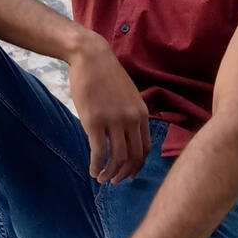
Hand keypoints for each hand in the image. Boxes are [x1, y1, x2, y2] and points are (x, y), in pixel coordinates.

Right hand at [68, 31, 150, 184]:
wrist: (91, 56)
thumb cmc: (106, 75)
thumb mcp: (128, 94)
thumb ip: (131, 114)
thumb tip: (127, 135)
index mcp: (142, 113)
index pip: (145, 148)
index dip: (138, 166)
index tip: (129, 174)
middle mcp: (131, 119)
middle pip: (134, 157)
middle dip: (124, 174)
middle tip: (115, 181)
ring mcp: (114, 120)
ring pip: (117, 158)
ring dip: (110, 174)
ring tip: (102, 178)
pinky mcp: (95, 121)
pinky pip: (99, 152)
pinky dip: (96, 166)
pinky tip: (92, 171)